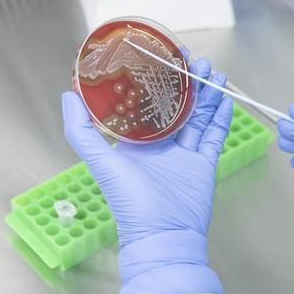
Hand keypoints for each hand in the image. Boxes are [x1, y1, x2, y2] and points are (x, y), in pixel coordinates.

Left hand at [62, 58, 232, 293]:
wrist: (163, 235)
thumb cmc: (130, 203)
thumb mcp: (101, 162)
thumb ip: (81, 131)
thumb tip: (67, 95)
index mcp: (136, 142)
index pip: (147, 102)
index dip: (156, 79)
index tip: (163, 58)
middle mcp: (160, 145)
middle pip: (177, 105)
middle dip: (187, 82)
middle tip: (195, 60)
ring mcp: (184, 154)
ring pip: (198, 116)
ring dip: (207, 94)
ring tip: (214, 72)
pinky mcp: (204, 164)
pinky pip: (214, 135)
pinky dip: (221, 116)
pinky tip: (225, 98)